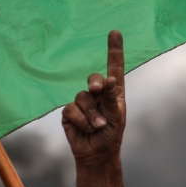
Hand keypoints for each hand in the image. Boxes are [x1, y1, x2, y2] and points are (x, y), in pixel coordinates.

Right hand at [61, 31, 126, 166]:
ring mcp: (83, 103)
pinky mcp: (70, 113)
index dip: (114, 50)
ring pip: (82, 97)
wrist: (96, 154)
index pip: (114, 67)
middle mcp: (98, 94)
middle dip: (95, 84)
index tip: (114, 32)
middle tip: (97, 90)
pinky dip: (81, 120)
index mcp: (113, 92)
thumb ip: (110, 98)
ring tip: (98, 127)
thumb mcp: (115, 116)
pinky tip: (87, 129)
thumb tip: (109, 79)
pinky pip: (71, 109)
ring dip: (91, 114)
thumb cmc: (111, 135)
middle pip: (93, 79)